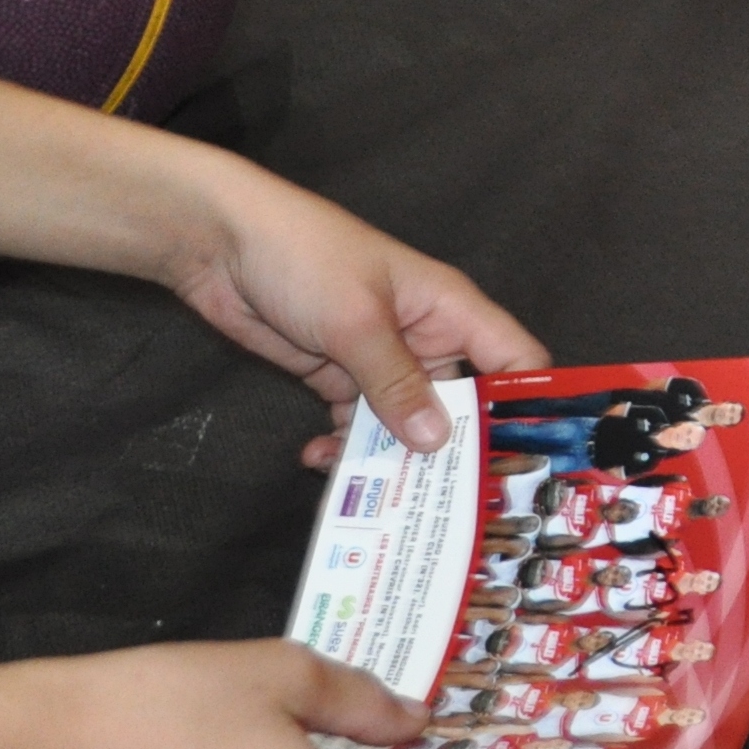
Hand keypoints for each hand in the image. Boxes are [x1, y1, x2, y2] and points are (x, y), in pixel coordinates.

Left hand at [167, 160, 546, 465]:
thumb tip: (437, 442)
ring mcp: (381, 361)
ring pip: (405, 423)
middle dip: (451, 451)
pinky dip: (343, 445)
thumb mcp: (357, 321)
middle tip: (442, 505)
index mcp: (450, 310)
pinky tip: (319, 459)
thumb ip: (396, 383)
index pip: (515, 359)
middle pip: (461, 405)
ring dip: (389, 456)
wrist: (222, 243)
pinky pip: (357, 423)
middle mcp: (426, 339)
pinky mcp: (337, 376)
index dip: (526, 407)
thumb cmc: (306, 259)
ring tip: (373, 495)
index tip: (519, 464)